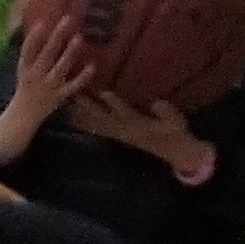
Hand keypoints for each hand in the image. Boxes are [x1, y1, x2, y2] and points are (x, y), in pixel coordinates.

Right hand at [1, 13, 100, 143]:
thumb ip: (32, 52)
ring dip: (69, 53)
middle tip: (67, 20)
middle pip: (46, 54)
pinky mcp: (59, 96)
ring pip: (60, 68)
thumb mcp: (23, 70)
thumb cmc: (26, 87)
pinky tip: (92, 66)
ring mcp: (49, 86)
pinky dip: (82, 77)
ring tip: (79, 37)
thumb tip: (38, 27)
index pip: (27, 51)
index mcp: (25, 69)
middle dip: (56, 37)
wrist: (23, 117)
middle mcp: (36, 76)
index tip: (42, 22)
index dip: (33, 37)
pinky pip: (72, 86)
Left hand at [72, 90, 210, 180]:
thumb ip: (167, 113)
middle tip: (75, 94)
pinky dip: (83, 124)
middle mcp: (124, 130)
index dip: (115, 104)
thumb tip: (157, 102)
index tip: (104, 93)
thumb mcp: (176, 122)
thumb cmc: (175, 132)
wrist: (173, 150)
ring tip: (68, 102)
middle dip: (89, 106)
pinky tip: (71, 118)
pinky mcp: (116, 136)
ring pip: (96, 123)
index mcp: (138, 126)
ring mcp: (118, 134)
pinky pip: (96, 129)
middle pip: (103, 118)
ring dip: (82, 114)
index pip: (125, 113)